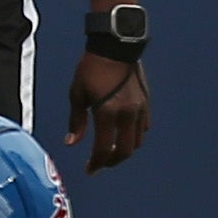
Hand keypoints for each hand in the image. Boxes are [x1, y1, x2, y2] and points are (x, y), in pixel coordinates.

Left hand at [65, 51, 148, 171]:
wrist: (115, 48)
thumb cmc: (91, 68)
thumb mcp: (77, 94)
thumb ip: (76, 121)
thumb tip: (71, 143)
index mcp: (107, 112)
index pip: (104, 148)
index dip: (96, 163)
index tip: (89, 169)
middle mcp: (127, 114)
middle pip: (125, 150)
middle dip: (112, 161)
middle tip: (100, 163)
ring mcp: (139, 109)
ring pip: (136, 141)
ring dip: (124, 150)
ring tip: (110, 150)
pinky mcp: (146, 103)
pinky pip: (143, 127)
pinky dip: (133, 136)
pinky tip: (122, 134)